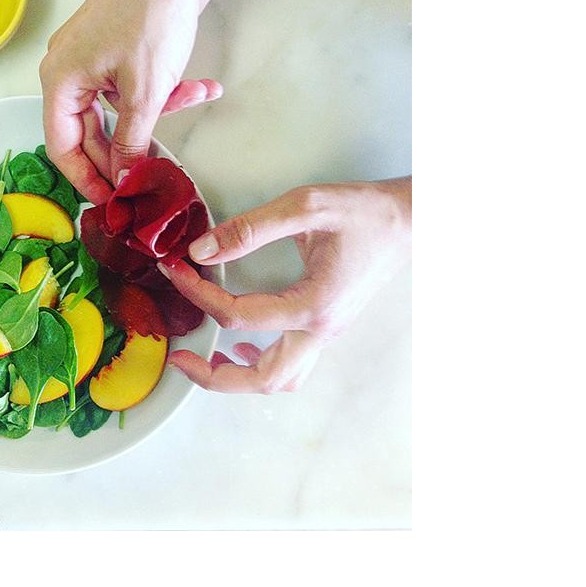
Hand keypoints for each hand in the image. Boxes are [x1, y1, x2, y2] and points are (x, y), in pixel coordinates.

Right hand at [40, 0, 256, 202]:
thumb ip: (131, 141)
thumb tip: (124, 178)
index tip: (112, 201)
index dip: (86, 178)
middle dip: (127, 149)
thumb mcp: (145, 91)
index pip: (62, 146)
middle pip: (90, 131)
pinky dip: (163, 91)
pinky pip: (132, 86)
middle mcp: (68, 69)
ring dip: (155, 115)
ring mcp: (92, 57)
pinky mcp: (116, 48)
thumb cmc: (152, 13)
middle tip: (154, 175)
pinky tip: (202, 86)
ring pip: (118, 109)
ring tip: (190, 104)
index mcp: (60, 79)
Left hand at [159, 178, 411, 393]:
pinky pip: (291, 364)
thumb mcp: (306, 206)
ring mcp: (326, 334)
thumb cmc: (365, 211)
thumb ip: (249, 229)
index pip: (239, 317)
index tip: (176, 272)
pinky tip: (240, 343)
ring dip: (239, 378)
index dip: (199, 297)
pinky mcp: (326, 327)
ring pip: (280, 380)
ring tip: (205, 357)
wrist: (409, 219)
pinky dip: (260, 364)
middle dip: (213, 376)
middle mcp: (321, 330)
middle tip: (178, 357)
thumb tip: (201, 251)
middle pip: (262, 378)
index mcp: (313, 305)